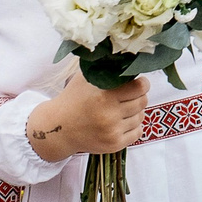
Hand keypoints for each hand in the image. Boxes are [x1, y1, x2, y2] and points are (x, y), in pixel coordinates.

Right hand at [27, 68, 149, 162]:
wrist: (58, 128)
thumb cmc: (74, 98)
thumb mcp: (86, 78)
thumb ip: (106, 67)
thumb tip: (129, 56)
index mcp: (104, 96)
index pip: (140, 87)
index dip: (142, 83)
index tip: (138, 82)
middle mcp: (109, 115)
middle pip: (143, 101)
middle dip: (139, 96)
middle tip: (130, 94)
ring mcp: (112, 132)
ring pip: (141, 117)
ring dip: (135, 111)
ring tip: (122, 108)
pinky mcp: (114, 145)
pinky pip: (138, 132)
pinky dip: (134, 125)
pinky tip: (122, 120)